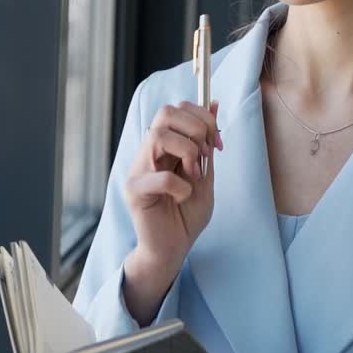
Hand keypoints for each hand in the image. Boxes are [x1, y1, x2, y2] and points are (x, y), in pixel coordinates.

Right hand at [123, 100, 221, 275]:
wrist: (173, 249)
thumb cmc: (186, 214)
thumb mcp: (204, 173)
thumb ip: (206, 143)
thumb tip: (213, 103)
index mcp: (164, 146)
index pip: (176, 109)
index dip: (202, 117)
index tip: (218, 143)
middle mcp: (148, 153)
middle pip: (165, 113)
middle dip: (196, 128)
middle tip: (206, 155)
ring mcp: (138, 170)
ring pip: (158, 136)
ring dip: (186, 151)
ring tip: (193, 175)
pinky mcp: (134, 192)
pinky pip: (158, 177)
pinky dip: (180, 186)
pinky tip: (183, 196)